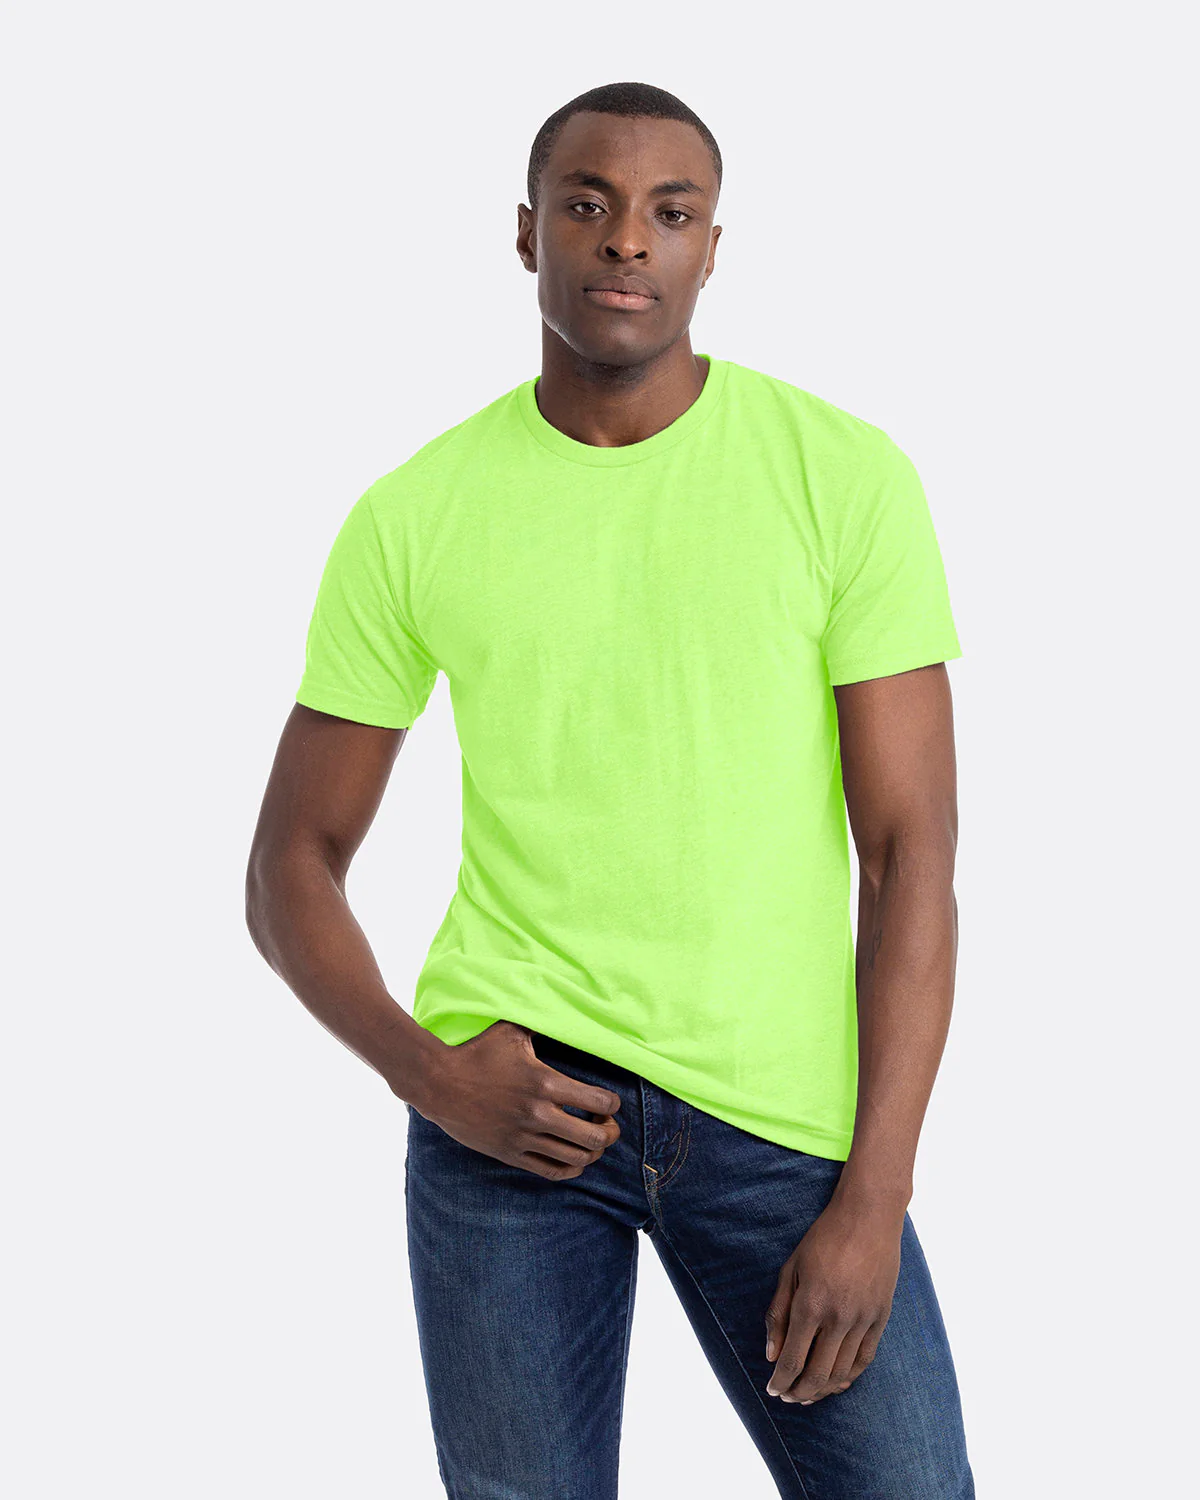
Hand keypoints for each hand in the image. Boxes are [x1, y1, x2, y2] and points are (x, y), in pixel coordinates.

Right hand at [409, 1020, 622, 1180]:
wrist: (438, 1082)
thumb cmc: (477, 1052)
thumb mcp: (512, 1030)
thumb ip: (541, 1022)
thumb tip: (564, 1007)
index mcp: (544, 1082)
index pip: (599, 1102)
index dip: (613, 1104)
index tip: (610, 1101)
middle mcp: (538, 1114)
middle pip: (594, 1137)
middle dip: (610, 1132)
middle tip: (607, 1124)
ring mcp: (523, 1137)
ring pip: (576, 1159)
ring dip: (593, 1152)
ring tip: (592, 1140)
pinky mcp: (510, 1153)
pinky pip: (550, 1171)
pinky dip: (570, 1169)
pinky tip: (574, 1159)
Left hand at [763, 1194, 903, 1403]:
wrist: (868, 1218)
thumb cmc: (823, 1239)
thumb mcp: (790, 1269)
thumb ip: (778, 1313)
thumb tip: (772, 1354)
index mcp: (810, 1304)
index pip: (792, 1359)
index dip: (780, 1381)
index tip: (772, 1390)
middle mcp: (837, 1318)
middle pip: (817, 1374)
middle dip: (799, 1392)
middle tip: (787, 1397)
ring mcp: (862, 1320)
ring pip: (842, 1372)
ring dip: (823, 1390)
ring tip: (808, 1394)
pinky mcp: (880, 1318)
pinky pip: (864, 1360)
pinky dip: (849, 1377)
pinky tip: (836, 1381)